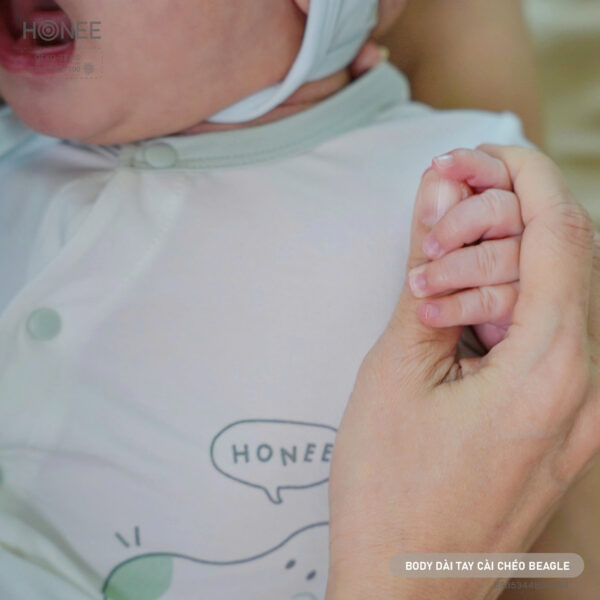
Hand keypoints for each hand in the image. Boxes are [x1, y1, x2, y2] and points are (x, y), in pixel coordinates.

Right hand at [326, 145, 598, 599]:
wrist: (406, 589)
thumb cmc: (389, 489)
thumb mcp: (394, 368)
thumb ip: (424, 270)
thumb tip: (437, 192)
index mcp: (552, 371)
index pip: (560, 233)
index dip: (521, 175)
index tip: (482, 151)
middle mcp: (591, 391)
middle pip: (570, 260)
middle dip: (507, 217)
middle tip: (441, 212)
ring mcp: (586, 416)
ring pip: (564, 299)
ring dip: (505, 266)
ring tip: (433, 279)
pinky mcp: (567, 430)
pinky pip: (556, 341)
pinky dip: (512, 307)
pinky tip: (461, 316)